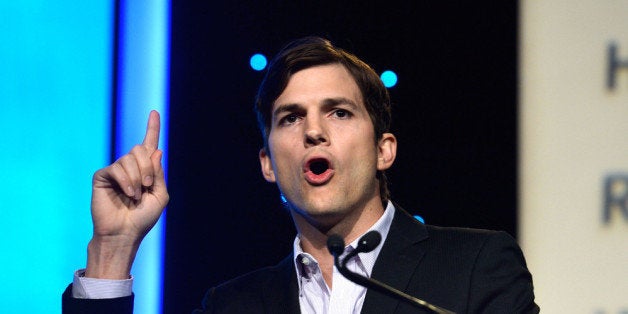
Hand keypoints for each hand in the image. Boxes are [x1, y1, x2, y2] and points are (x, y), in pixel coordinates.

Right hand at [85, 110, 168, 278]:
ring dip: (137, 178)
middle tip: (147, 186)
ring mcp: (116, 171)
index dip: (152, 127)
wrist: (125, 233)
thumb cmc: (143, 218)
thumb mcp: (160, 195)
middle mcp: (131, 167)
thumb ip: (158, 173)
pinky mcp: (102, 176)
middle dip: (147, 167)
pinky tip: (127, 193)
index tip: (154, 112)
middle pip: (140, 149)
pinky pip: (116, 168)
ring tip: (135, 195)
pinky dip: (126, 181)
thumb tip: (156, 150)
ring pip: (129, 158)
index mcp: (146, 170)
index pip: (150, 145)